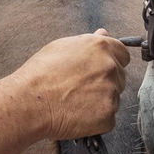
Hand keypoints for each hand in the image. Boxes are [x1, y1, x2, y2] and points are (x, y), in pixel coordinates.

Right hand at [8, 29, 128, 141]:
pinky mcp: (108, 116)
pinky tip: (77, 115)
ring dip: (100, 102)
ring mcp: (111, 93)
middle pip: (120, 77)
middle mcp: (110, 67)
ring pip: (114, 98)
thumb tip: (103, 34)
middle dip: (105, 83)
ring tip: (75, 102)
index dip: (112, 62)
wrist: (30, 102)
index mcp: (101, 47)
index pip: (123, 54)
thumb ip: (88, 41)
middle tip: (81, 89)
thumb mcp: (61, 47)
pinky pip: (108, 119)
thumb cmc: (40, 74)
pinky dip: (96, 120)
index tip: (99, 71)